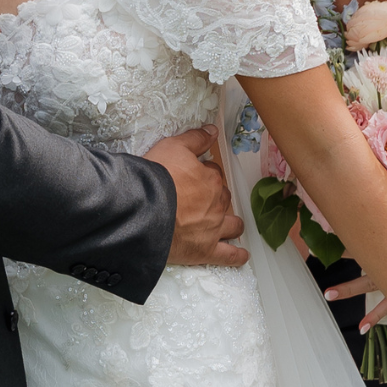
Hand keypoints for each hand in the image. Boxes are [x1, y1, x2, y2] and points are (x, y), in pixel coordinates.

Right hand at [147, 128, 247, 265]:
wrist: (144, 210)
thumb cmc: (156, 177)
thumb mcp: (172, 146)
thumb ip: (195, 138)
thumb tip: (212, 130)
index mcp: (210, 179)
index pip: (213, 174)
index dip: (202, 174)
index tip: (192, 177)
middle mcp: (217, 204)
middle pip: (223, 198)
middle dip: (216, 198)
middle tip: (200, 199)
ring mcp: (214, 229)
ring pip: (232, 225)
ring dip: (232, 224)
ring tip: (228, 224)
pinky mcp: (206, 250)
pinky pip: (228, 256)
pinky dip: (237, 256)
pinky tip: (242, 255)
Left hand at [326, 208, 386, 325]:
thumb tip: (380, 190)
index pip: (368, 236)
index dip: (347, 233)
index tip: (326, 230)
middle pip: (366, 263)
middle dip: (343, 262)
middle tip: (319, 267)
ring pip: (374, 286)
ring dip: (352, 290)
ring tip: (329, 295)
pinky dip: (379, 314)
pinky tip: (365, 326)